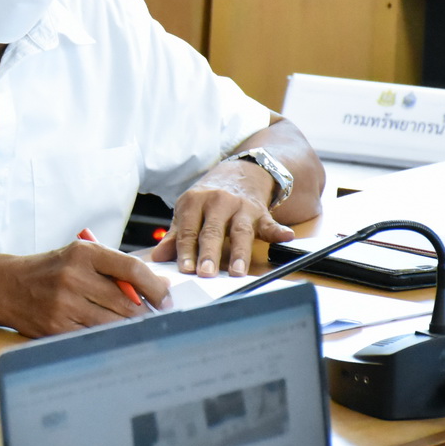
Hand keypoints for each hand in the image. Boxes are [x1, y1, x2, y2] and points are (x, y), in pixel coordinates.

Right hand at [0, 241, 169, 337]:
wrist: (6, 286)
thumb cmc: (50, 270)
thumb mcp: (80, 257)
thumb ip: (118, 269)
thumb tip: (161, 286)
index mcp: (83, 253)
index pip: (132, 269)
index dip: (156, 288)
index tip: (167, 300)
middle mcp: (73, 276)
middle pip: (127, 303)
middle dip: (144, 313)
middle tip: (152, 318)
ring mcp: (63, 304)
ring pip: (113, 324)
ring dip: (126, 328)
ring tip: (127, 325)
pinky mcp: (56, 327)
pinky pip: (94, 337)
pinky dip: (104, 337)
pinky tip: (104, 332)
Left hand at [152, 161, 293, 277]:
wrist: (239, 172)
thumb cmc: (208, 198)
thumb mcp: (188, 210)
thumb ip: (176, 235)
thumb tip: (158, 257)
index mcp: (194, 201)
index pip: (189, 230)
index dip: (186, 251)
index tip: (185, 269)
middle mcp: (217, 202)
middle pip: (212, 231)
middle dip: (209, 254)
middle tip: (206, 273)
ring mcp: (241, 207)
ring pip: (240, 231)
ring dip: (240, 252)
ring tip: (238, 271)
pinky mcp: (261, 212)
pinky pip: (270, 223)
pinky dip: (279, 231)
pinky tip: (286, 236)